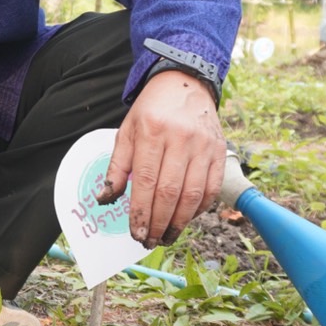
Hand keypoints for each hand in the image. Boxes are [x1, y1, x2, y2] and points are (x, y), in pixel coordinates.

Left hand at [100, 72, 224, 246]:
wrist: (185, 84)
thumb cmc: (151, 111)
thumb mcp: (126, 132)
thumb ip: (117, 167)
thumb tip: (105, 199)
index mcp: (152, 132)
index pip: (145, 180)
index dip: (140, 211)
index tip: (135, 232)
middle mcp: (181, 139)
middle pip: (169, 191)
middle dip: (158, 222)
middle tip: (149, 241)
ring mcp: (204, 146)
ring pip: (193, 194)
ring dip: (179, 222)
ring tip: (166, 236)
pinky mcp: (219, 152)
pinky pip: (211, 188)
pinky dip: (199, 209)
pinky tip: (185, 218)